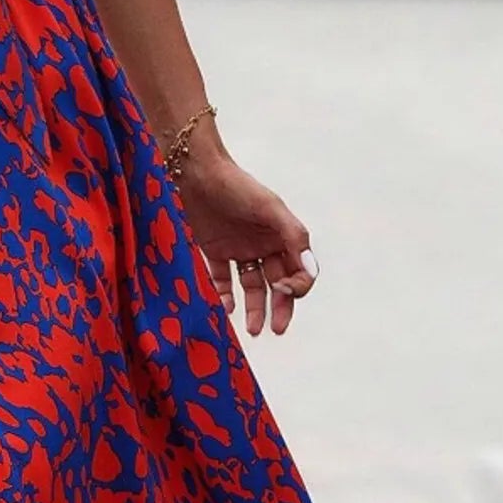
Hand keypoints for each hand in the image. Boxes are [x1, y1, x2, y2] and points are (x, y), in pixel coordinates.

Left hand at [170, 149, 318, 336]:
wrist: (194, 171)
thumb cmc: (236, 185)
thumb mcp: (270, 208)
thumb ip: (293, 237)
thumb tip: (309, 271)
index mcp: (282, 235)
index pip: (298, 270)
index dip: (296, 286)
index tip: (284, 291)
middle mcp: (263, 244)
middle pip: (277, 283)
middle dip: (280, 307)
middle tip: (275, 329)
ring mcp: (238, 248)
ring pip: (251, 286)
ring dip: (254, 308)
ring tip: (254, 330)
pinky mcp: (213, 250)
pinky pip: (221, 279)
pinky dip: (224, 296)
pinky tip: (225, 309)